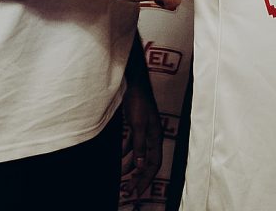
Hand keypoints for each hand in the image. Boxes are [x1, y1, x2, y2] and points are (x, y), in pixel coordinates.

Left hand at [120, 79, 162, 198]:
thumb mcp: (138, 125)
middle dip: (139, 177)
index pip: (154, 163)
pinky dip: (127, 155)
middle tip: (129, 191)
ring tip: (123, 179)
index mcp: (156, 137)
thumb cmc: (138, 103)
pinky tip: (120, 160)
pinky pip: (133, 146)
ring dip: (132, 168)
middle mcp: (152, 137)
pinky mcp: (137, 127)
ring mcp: (145, 132)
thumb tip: (140, 165)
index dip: (146, 179)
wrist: (134, 84)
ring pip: (140, 156)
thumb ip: (139, 145)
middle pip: (148, 162)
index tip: (138, 191)